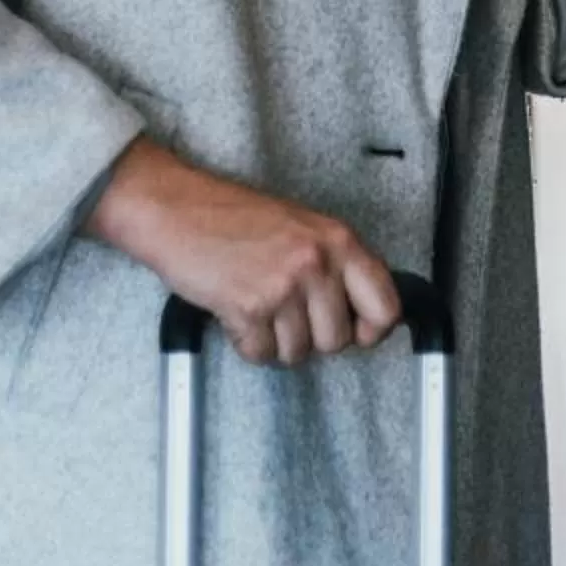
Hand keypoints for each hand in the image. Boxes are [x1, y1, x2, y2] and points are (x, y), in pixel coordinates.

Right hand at [84, 138, 400, 366]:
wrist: (179, 210)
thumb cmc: (235, 218)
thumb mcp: (303, 227)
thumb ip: (336, 265)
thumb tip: (365, 314)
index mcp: (338, 239)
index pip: (386, 307)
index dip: (371, 330)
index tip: (356, 331)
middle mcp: (316, 262)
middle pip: (337, 341)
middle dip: (311, 337)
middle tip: (286, 310)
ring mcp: (283, 286)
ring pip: (298, 353)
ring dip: (276, 340)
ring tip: (258, 303)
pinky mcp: (249, 308)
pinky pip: (262, 354)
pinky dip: (247, 342)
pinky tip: (236, 310)